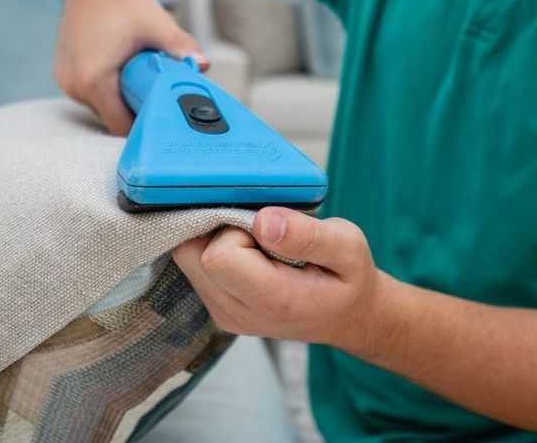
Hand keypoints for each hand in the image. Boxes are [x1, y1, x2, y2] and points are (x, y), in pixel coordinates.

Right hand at [54, 0, 207, 135]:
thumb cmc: (125, 2)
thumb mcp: (157, 26)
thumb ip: (181, 47)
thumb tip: (203, 65)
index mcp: (93, 80)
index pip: (120, 126)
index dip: (145, 126)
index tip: (164, 119)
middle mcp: (74, 85)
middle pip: (111, 118)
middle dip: (136, 112)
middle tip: (159, 99)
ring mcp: (65, 80)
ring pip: (100, 107)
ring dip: (121, 101)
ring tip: (142, 84)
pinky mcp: (63, 74)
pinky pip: (90, 95)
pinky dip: (108, 91)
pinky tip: (126, 78)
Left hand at [172, 207, 391, 348]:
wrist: (349, 316)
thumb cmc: (349, 277)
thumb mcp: (348, 247)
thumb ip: (307, 235)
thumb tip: (265, 221)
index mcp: (271, 300)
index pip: (219, 256)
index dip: (236, 228)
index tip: (267, 226)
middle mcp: (238, 314)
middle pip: (192, 255)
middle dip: (219, 230)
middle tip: (259, 230)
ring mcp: (224, 314)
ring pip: (187, 259)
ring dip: (214, 239)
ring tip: (257, 242)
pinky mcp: (217, 306)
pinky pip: (194, 267)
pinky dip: (214, 250)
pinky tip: (248, 251)